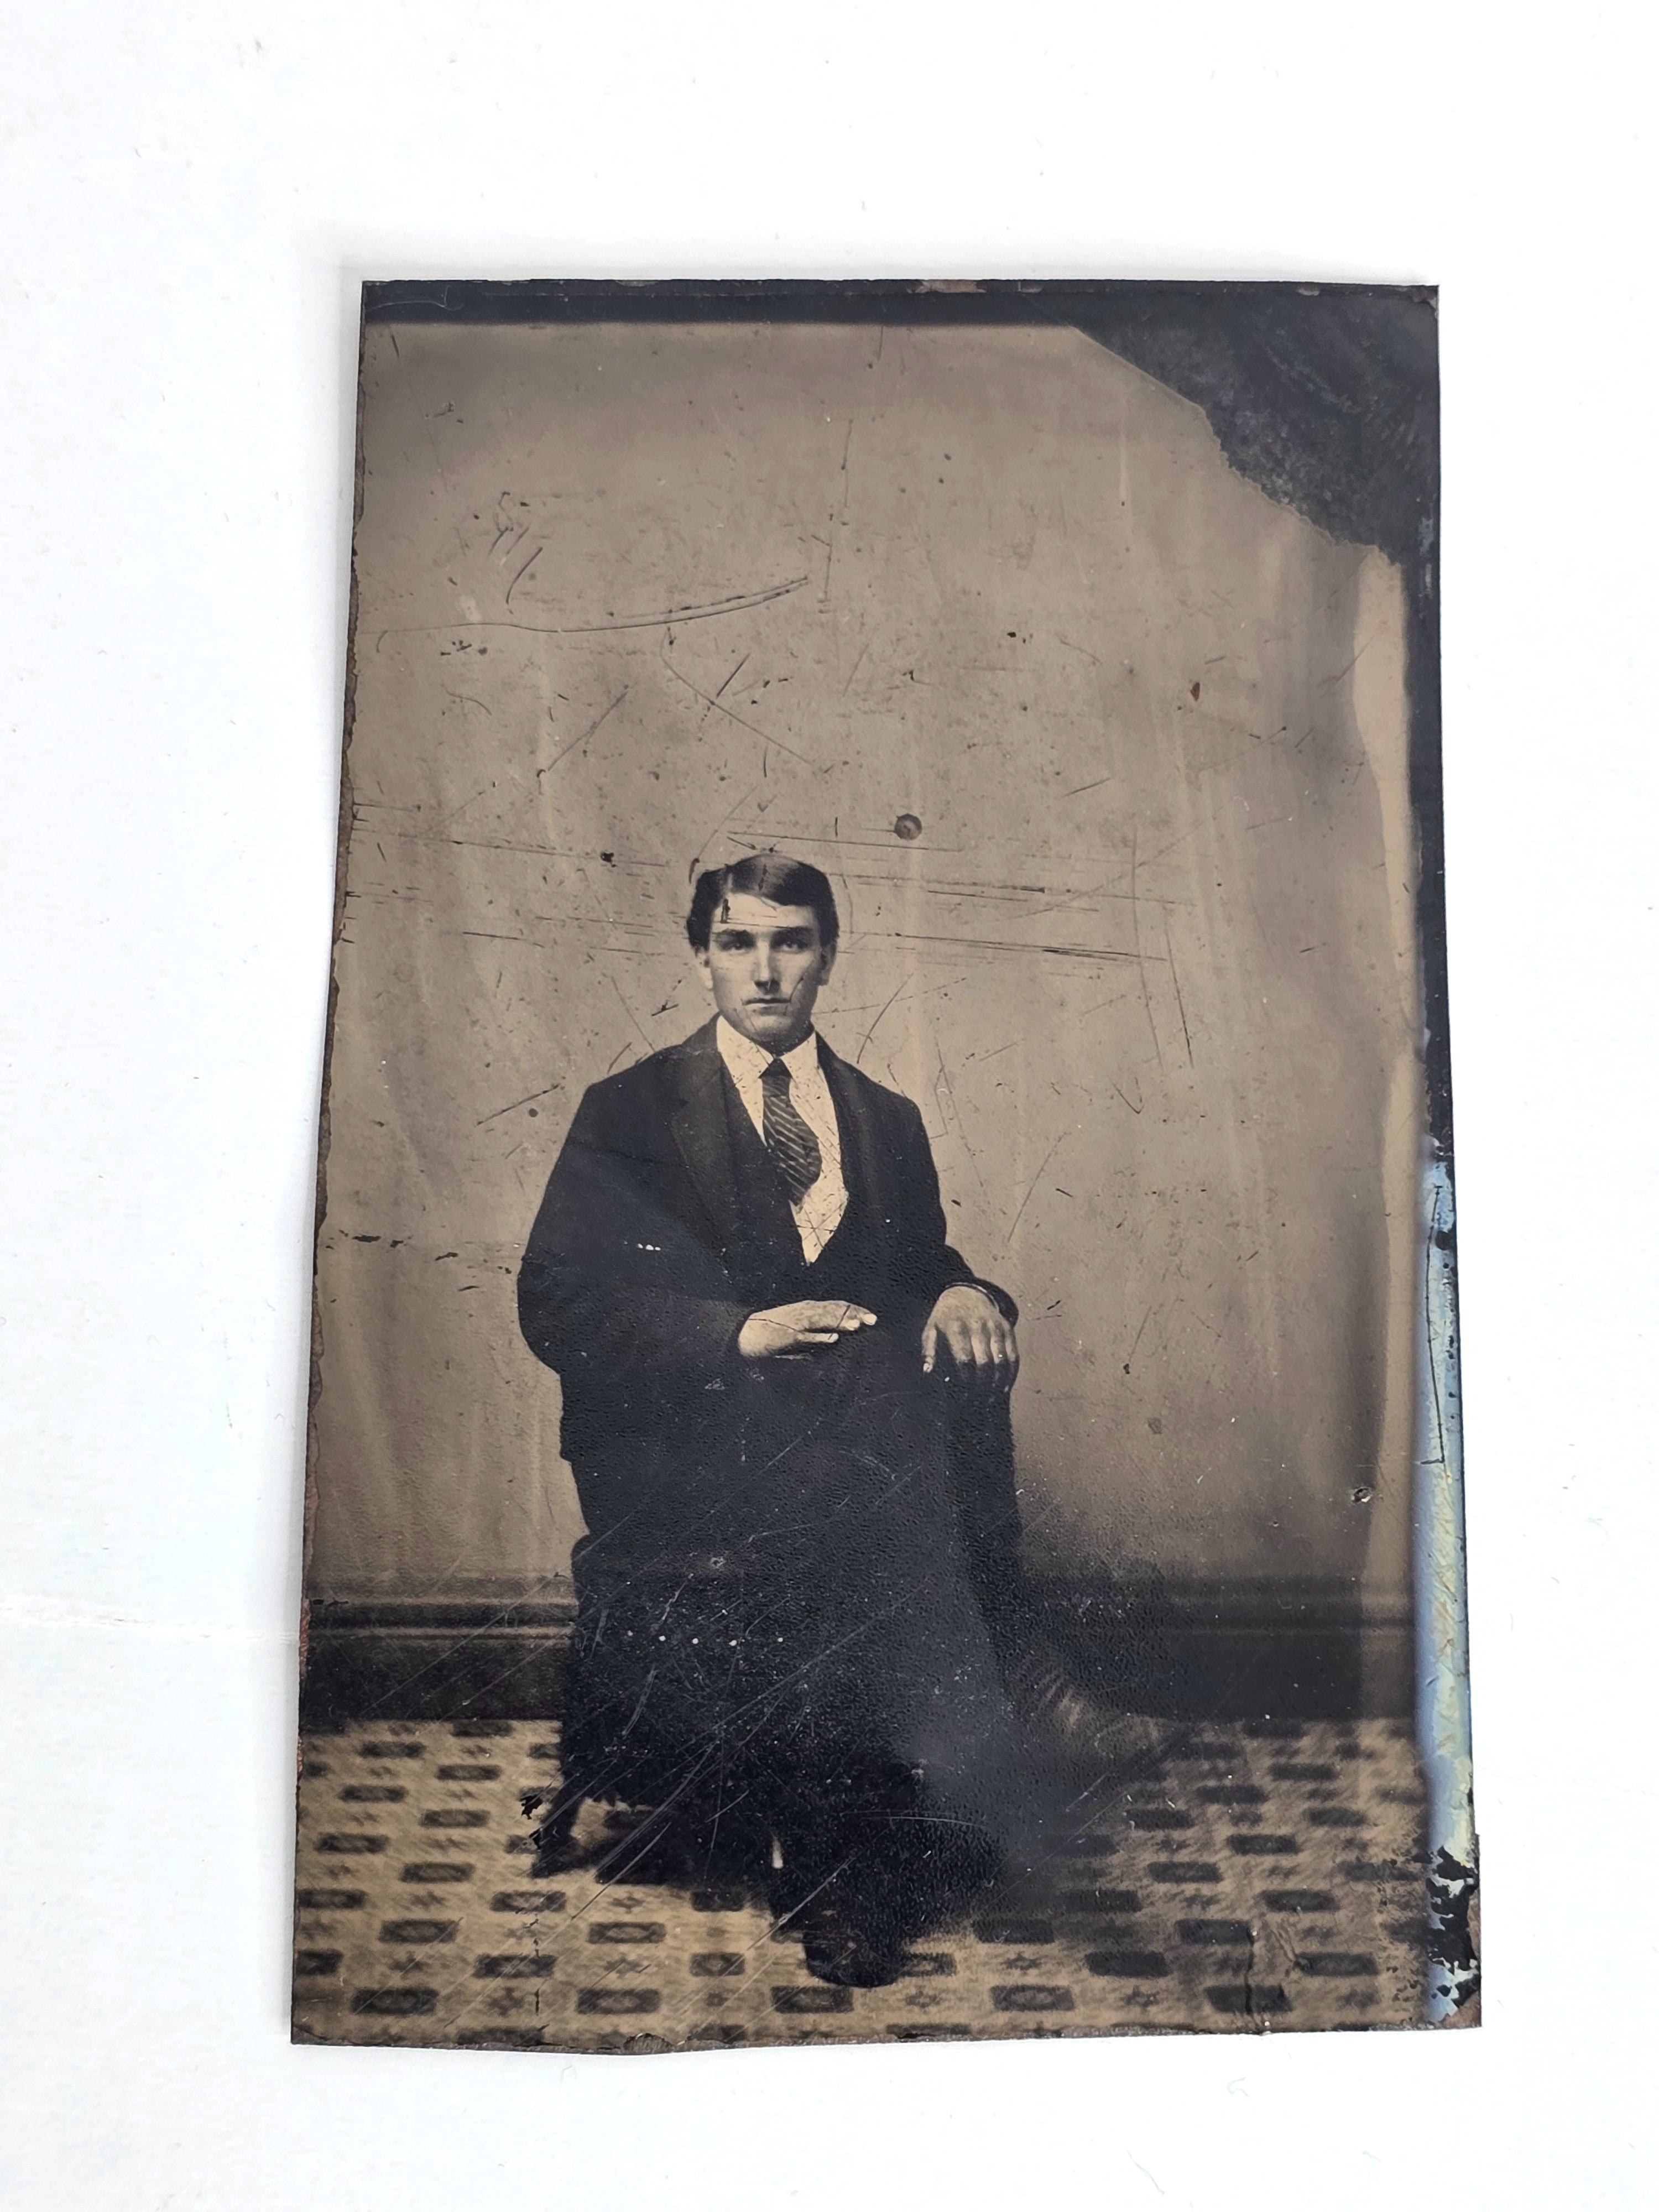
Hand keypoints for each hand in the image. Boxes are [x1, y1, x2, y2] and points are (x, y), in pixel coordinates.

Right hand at [737, 1300, 878, 1359]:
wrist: (746, 1334)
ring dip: (840, 1323)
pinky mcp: (787, 1336)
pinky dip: (820, 1338)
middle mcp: (804, 1311)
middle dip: (854, 1314)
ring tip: (857, 1327)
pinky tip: (833, 1341)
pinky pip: (806, 1337)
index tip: (872, 1317)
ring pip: (822, 1320)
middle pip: (833, 1310)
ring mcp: (795, 1322)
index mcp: (809, 1308)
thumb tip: (837, 1338)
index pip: (837, 1306)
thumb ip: (817, 1330)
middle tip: (873, 1320)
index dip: (855, 1310)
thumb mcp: (800, 1328)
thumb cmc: (774, 1332)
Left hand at [921, 1285, 1017, 1390]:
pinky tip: (1004, 1387)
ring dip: (997, 1383)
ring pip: (1002, 1360)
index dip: (965, 1380)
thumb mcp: (931, 1330)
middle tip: (977, 1400)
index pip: (964, 1359)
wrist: (966, 1293)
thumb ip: (929, 1351)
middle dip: (982, 1385)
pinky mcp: (1007, 1329)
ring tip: (991, 1398)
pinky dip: (1011, 1374)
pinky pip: (1014, 1355)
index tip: (962, 1395)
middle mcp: (978, 1326)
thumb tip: (927, 1373)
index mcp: (956, 1327)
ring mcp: (995, 1327)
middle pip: (984, 1362)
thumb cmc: (945, 1318)